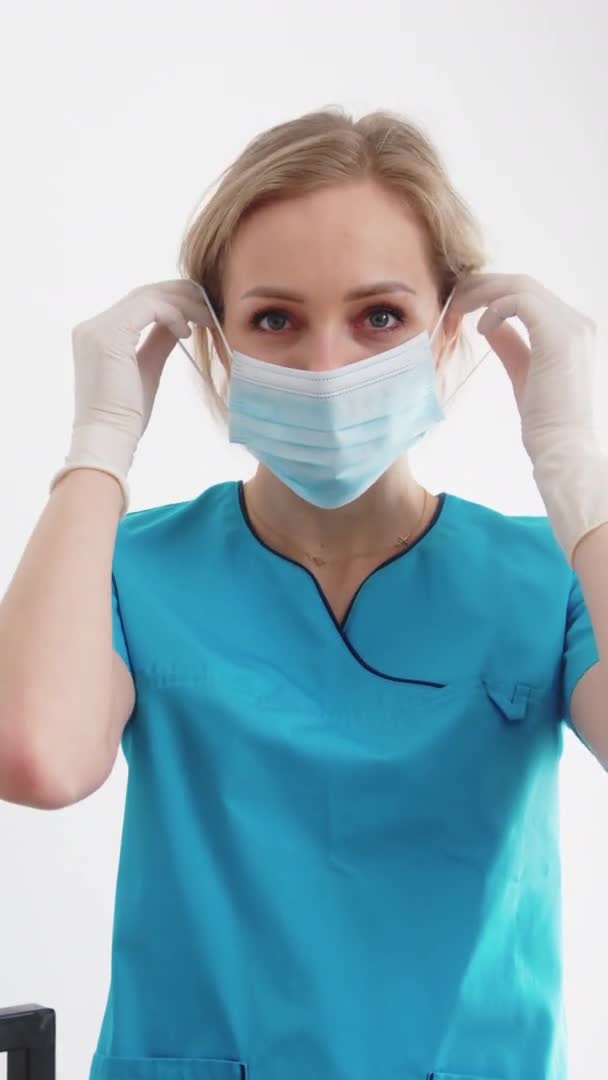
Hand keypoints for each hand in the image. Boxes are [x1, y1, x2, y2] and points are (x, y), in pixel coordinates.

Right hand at [49, 280, 211, 514]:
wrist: (109, 438)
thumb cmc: (126, 415)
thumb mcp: (147, 368)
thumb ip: (158, 341)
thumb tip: (178, 322)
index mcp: (97, 334)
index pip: (138, 302)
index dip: (172, 302)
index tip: (200, 313)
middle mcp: (92, 326)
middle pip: (143, 293)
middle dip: (181, 296)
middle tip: (210, 307)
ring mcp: (97, 329)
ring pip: (148, 296)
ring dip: (183, 304)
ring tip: (206, 319)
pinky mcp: (109, 335)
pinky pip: (150, 308)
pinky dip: (173, 315)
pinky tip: (188, 332)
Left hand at [449, 272, 606, 565]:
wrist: (563, 449)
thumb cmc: (545, 422)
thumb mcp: (522, 371)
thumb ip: (510, 343)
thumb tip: (489, 324)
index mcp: (571, 329)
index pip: (528, 294)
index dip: (491, 294)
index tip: (460, 307)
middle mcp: (576, 321)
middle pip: (522, 282)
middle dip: (481, 287)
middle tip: (451, 301)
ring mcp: (571, 326)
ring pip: (520, 285)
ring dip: (482, 293)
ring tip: (457, 311)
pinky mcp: (558, 335)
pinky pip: (520, 300)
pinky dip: (494, 308)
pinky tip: (480, 329)